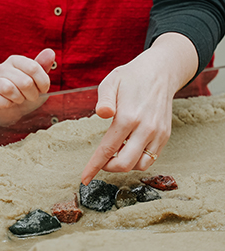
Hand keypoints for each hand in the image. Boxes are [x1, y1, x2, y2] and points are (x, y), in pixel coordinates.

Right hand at [0, 48, 53, 125]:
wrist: (5, 109)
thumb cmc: (22, 93)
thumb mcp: (36, 80)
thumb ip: (43, 66)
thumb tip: (50, 52)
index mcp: (16, 60)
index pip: (34, 68)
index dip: (42, 83)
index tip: (43, 90)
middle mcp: (2, 67)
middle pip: (25, 82)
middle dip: (31, 95)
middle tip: (29, 97)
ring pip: (9, 89)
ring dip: (17, 100)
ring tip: (17, 100)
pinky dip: (4, 104)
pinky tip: (5, 104)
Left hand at [80, 34, 197, 184]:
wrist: (160, 72)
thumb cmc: (131, 77)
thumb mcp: (112, 81)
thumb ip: (104, 100)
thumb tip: (102, 113)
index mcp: (128, 116)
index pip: (108, 149)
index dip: (95, 166)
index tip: (85, 178)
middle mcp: (145, 128)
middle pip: (125, 164)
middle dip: (109, 167)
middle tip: (101, 160)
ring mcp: (158, 133)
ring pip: (140, 165)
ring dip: (125, 164)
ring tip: (116, 150)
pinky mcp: (165, 135)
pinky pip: (151, 158)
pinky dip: (138, 159)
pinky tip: (128, 147)